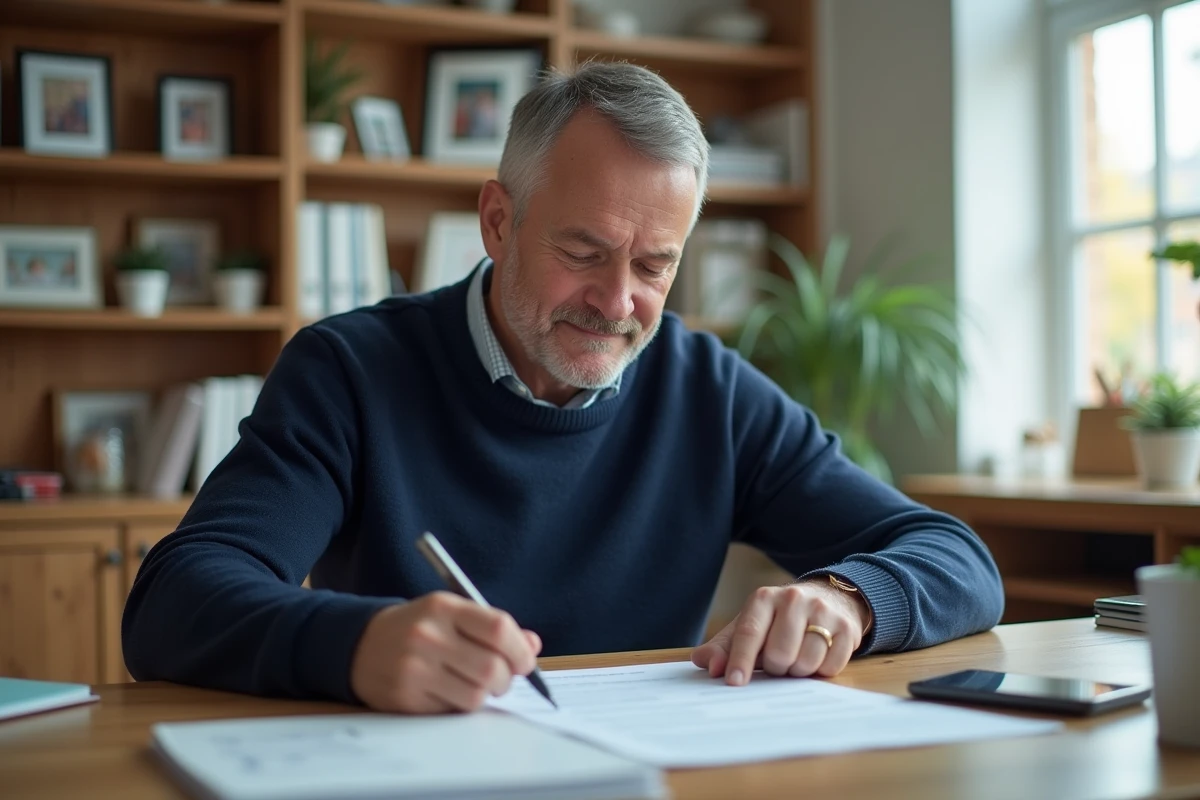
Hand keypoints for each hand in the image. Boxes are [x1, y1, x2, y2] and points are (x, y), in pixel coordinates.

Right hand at [350, 591, 541, 713]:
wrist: (360, 644)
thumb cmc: (418, 628)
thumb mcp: (452, 613)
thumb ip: (493, 627)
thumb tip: (532, 646)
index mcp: (443, 607)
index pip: (498, 628)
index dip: (520, 650)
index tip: (525, 662)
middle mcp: (428, 635)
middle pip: (492, 668)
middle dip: (506, 680)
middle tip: (501, 679)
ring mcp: (414, 668)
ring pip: (476, 696)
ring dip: (484, 695)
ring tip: (474, 685)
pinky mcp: (405, 697)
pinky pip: (452, 711)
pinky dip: (459, 705)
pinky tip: (448, 692)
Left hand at [691, 581, 868, 684]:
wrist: (829, 600)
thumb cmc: (779, 621)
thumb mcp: (750, 627)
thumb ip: (724, 648)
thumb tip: (705, 664)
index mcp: (764, 598)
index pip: (749, 633)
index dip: (740, 660)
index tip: (734, 683)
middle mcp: (794, 598)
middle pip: (779, 653)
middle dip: (776, 668)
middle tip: (778, 662)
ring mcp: (823, 611)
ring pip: (806, 662)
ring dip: (798, 671)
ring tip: (796, 659)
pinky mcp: (847, 627)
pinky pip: (831, 667)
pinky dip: (821, 672)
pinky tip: (817, 658)